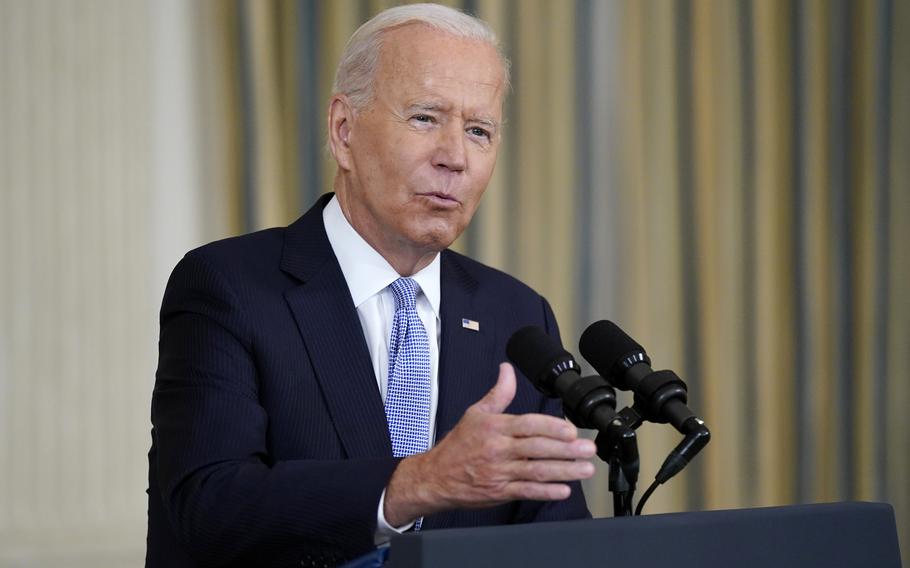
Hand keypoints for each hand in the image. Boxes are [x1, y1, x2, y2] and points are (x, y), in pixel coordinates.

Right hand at [383, 362, 595, 525]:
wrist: (436, 477)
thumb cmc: (458, 445)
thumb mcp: (476, 413)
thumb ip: (498, 393)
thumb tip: (507, 370)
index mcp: (495, 428)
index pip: (528, 425)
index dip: (551, 428)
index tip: (571, 430)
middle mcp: (498, 449)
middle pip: (537, 448)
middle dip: (566, 450)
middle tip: (588, 449)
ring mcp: (500, 472)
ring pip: (536, 470)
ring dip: (563, 471)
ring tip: (585, 469)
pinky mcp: (500, 491)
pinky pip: (526, 491)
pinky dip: (546, 491)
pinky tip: (563, 489)